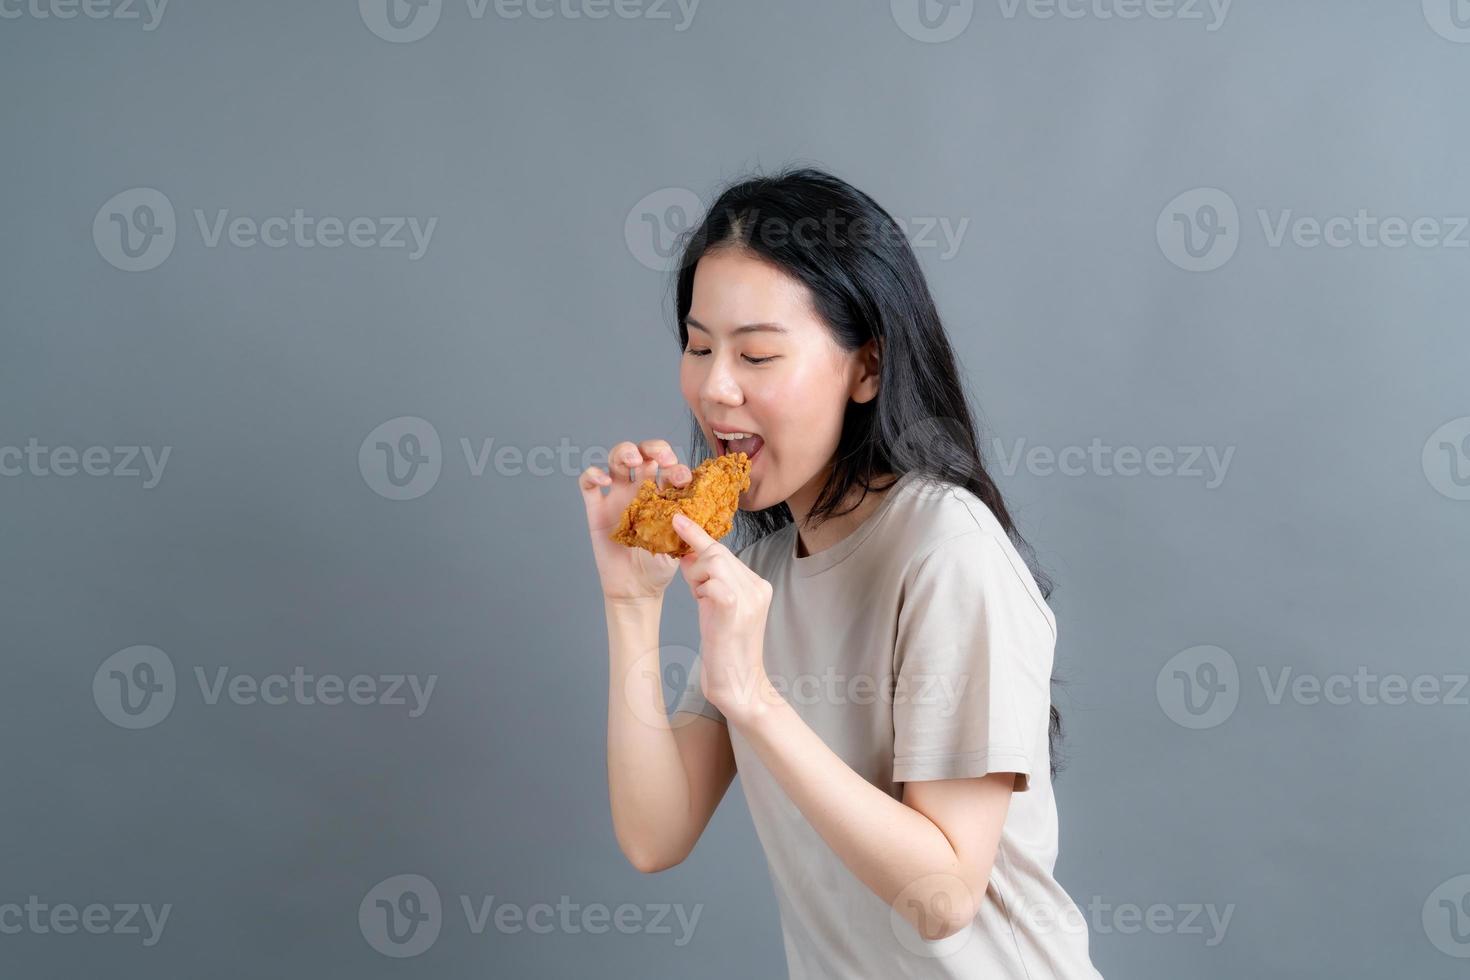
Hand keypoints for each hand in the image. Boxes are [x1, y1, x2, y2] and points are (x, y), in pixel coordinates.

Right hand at [579, 438, 692, 602]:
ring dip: (625, 451)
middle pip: (644, 454)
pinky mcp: (596, 510)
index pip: (670, 468)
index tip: (683, 478)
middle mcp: (640, 490)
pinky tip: (605, 480)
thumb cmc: (659, 565)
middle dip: (654, 448)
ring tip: (633, 460)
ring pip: (616, 460)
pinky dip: (593, 474)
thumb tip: (699, 509)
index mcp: (662, 495)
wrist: (637, 589)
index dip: (677, 466)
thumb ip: (688, 525)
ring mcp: (617, 497)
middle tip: (662, 459)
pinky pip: (588, 484)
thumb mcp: (681, 543)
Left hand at [671, 512, 773, 717]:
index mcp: (757, 584)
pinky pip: (710, 581)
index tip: (678, 519)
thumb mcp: (715, 607)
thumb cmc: (724, 649)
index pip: (724, 551)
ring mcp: (749, 595)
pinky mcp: (734, 606)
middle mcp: (757, 585)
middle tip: (695, 588)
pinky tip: (705, 606)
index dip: (699, 535)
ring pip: (712, 561)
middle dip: (696, 563)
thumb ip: (707, 581)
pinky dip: (700, 589)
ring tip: (703, 602)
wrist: (740, 685)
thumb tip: (687, 554)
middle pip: (716, 552)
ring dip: (697, 579)